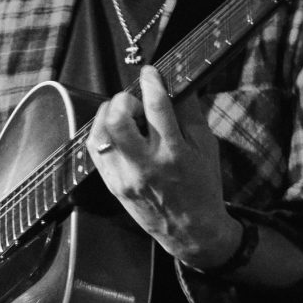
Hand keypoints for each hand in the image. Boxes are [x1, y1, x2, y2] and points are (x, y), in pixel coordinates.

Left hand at [88, 66, 240, 268]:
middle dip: (124, 99)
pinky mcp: (112, 185)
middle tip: (135, 100)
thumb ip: (190, 113)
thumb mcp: (207, 147)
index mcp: (173, 154)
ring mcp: (125, 177)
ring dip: (108, 114)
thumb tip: (177, 83)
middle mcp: (145, 166)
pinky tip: (115, 130)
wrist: (190, 230)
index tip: (150, 72)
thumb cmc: (202, 187)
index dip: (151, 82)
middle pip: (118, 120)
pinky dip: (101, 133)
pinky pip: (95, 151)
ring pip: (100, 134)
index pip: (156, 107)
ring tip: (123, 113)